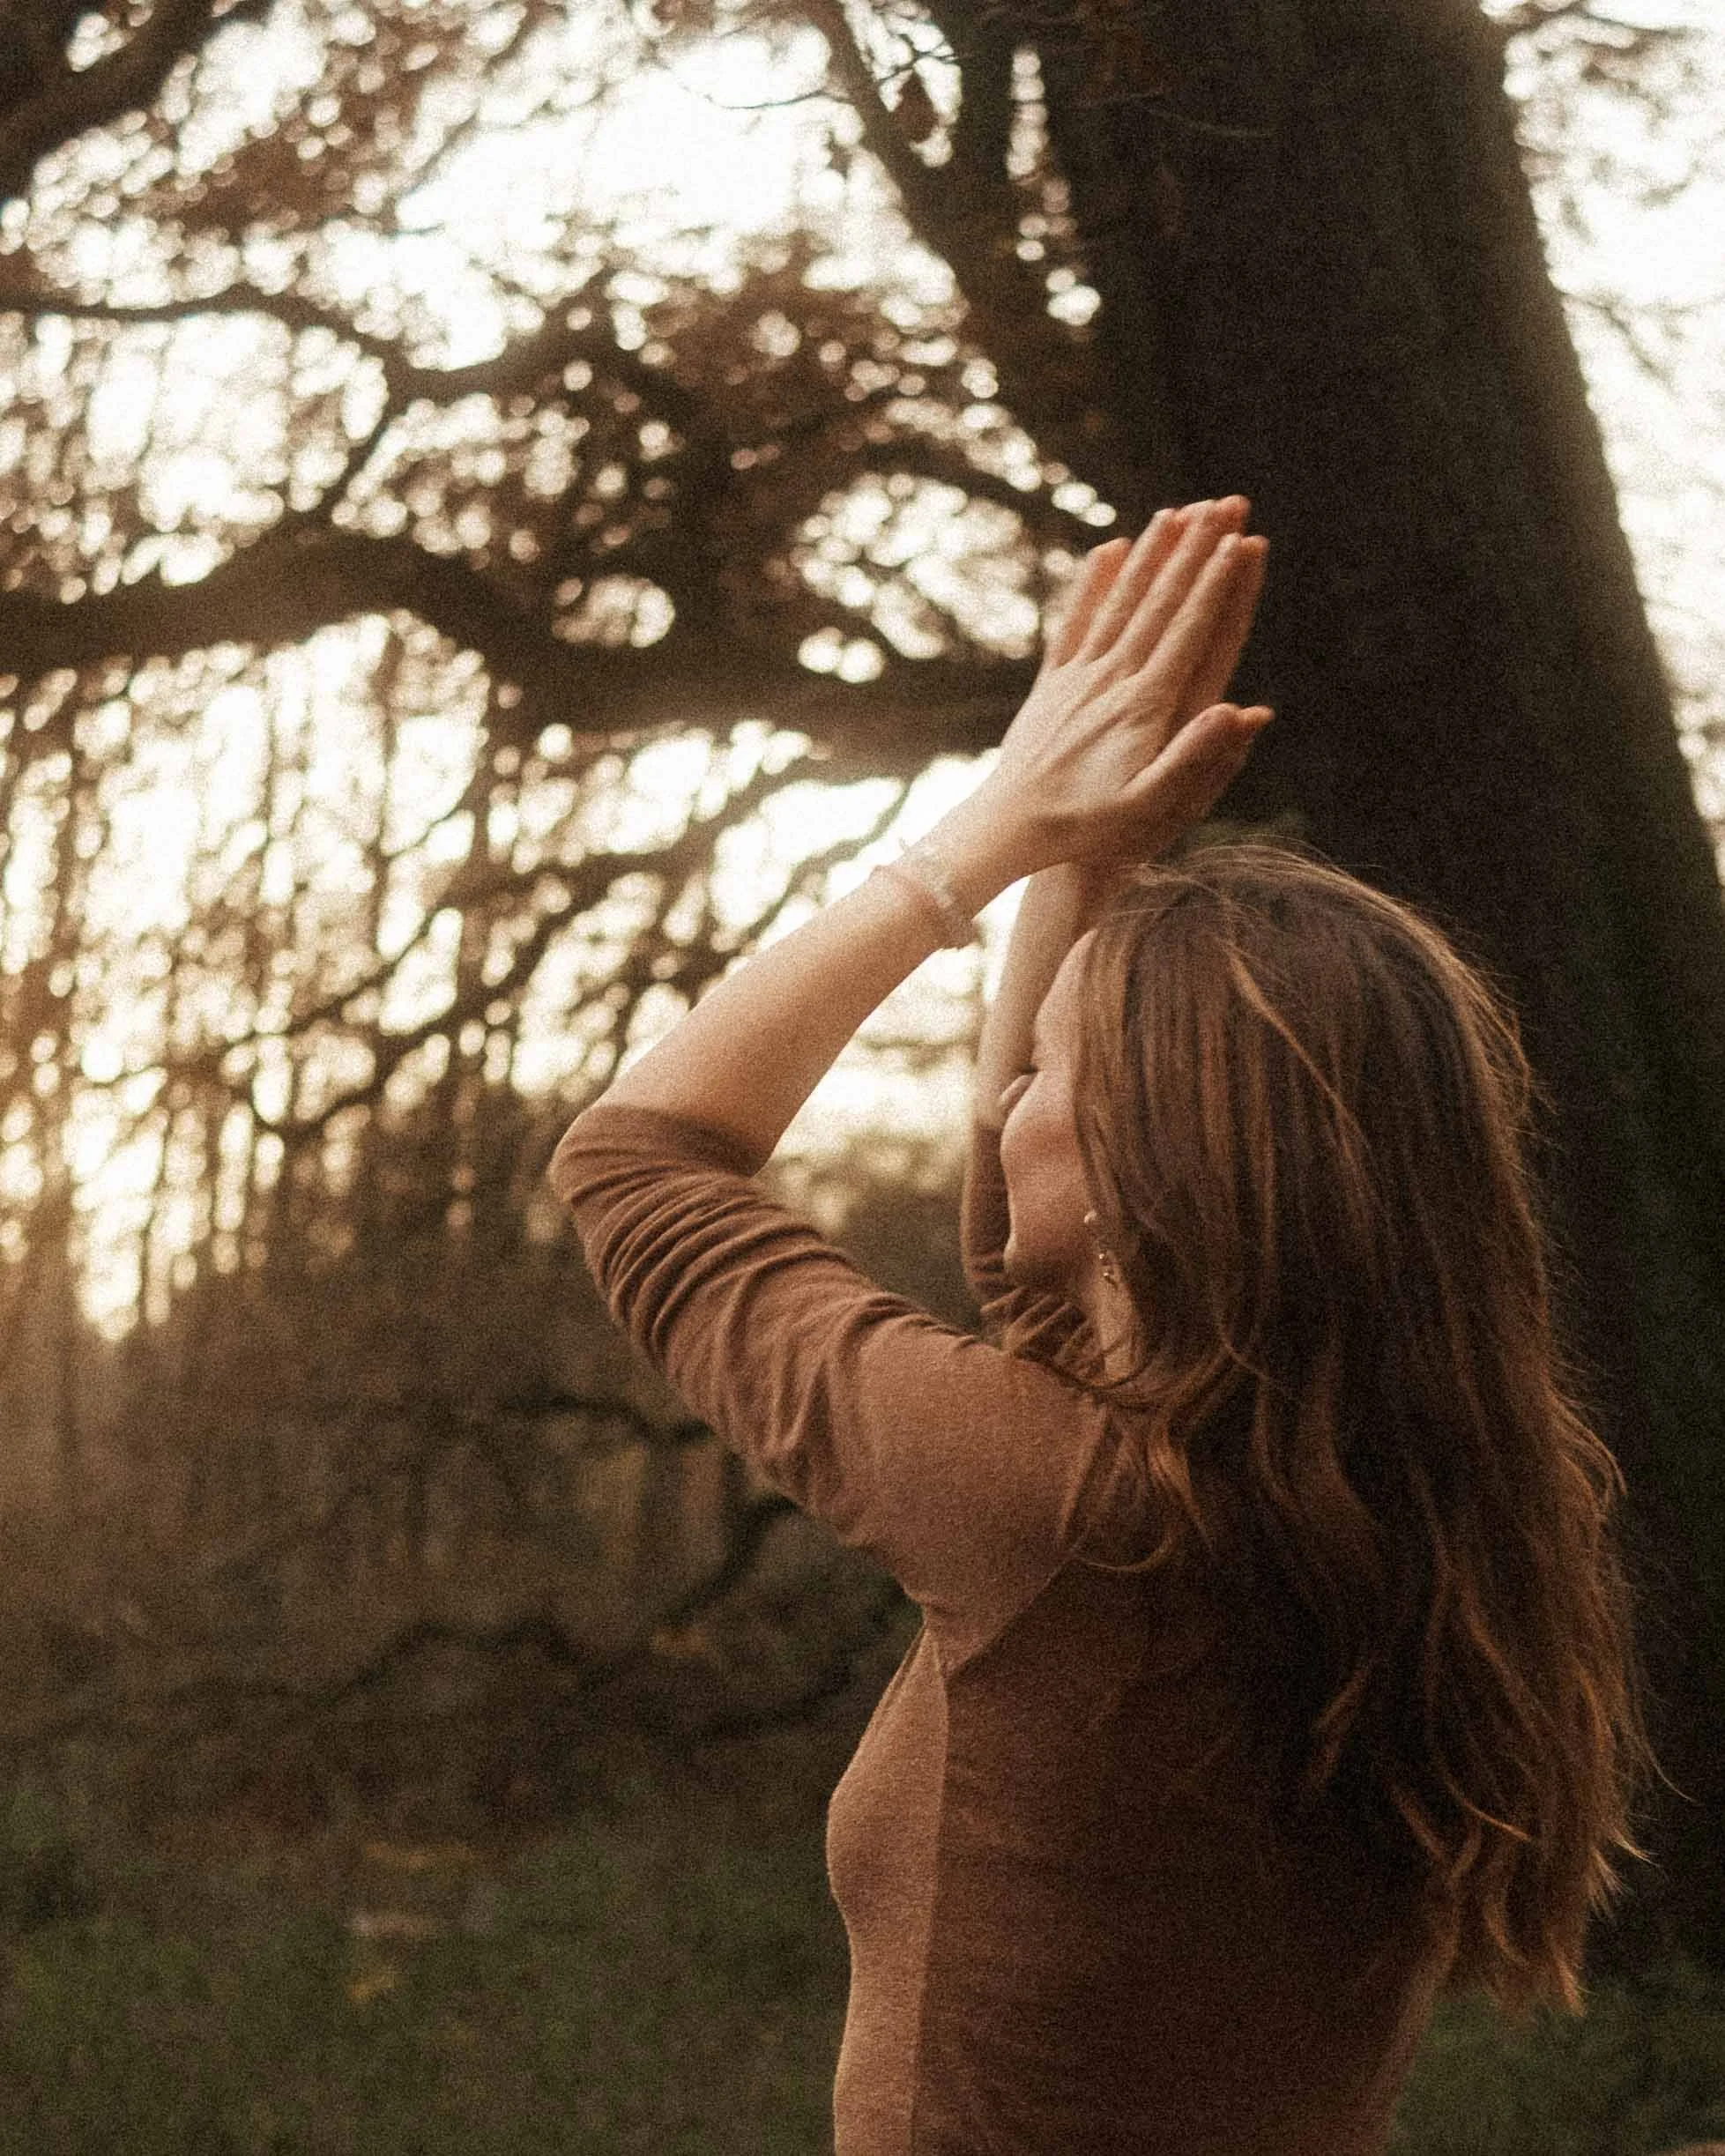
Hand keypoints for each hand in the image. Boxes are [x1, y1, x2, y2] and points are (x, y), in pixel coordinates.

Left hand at [984, 497, 1271, 874]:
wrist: (1010, 826)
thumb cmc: (1087, 826)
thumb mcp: (1149, 805)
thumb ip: (1192, 758)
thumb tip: (1238, 710)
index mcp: (1144, 706)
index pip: (1188, 631)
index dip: (1217, 585)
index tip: (1241, 541)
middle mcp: (1111, 680)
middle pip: (1160, 603)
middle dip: (1194, 550)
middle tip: (1223, 504)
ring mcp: (1078, 677)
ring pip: (1120, 601)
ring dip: (1151, 554)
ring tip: (1176, 510)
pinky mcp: (1051, 683)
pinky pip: (1074, 622)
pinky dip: (1092, 583)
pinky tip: (1108, 548)